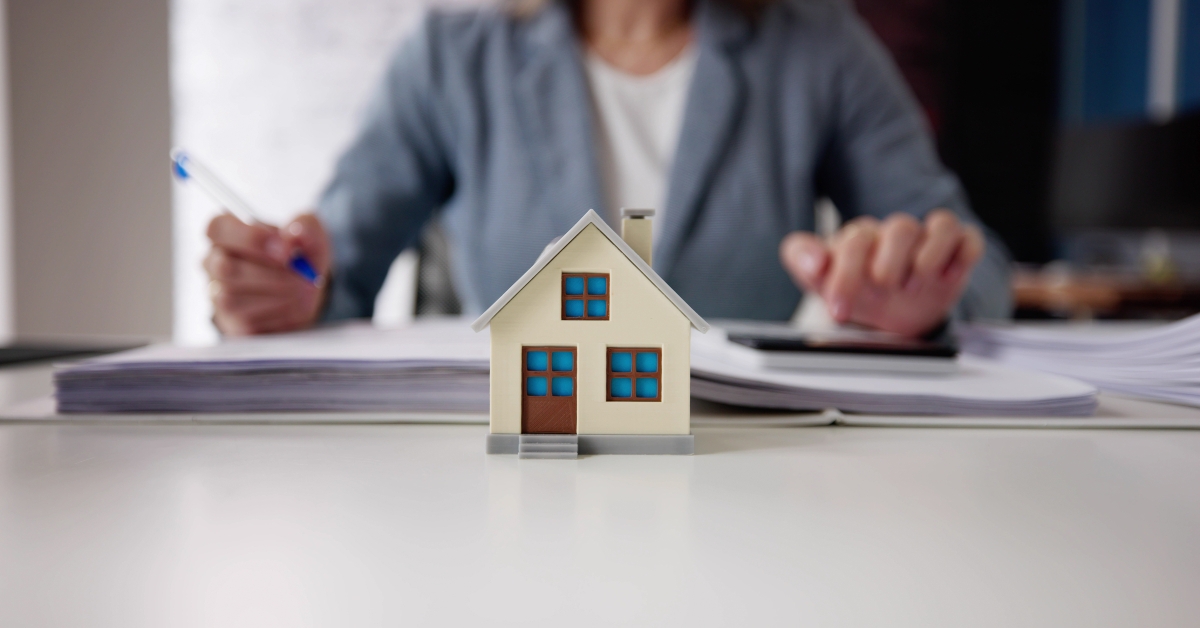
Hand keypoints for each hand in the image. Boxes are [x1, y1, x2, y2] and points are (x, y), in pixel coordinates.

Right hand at [204, 213, 331, 335]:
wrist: (307, 289)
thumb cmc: (299, 254)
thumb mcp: (309, 232)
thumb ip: (304, 226)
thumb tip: (293, 235)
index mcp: (227, 232)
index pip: (217, 228)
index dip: (250, 238)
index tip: (285, 248)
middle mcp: (214, 262)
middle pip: (224, 267)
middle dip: (270, 273)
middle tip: (300, 273)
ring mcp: (217, 294)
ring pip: (231, 297)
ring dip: (275, 295)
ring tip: (300, 289)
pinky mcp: (231, 322)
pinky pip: (244, 322)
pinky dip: (274, 314)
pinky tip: (290, 305)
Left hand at [780, 209, 984, 336]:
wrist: (891, 314)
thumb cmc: (857, 291)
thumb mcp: (821, 280)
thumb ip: (803, 261)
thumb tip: (814, 260)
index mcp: (861, 238)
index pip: (855, 241)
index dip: (845, 275)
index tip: (838, 308)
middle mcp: (895, 235)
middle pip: (901, 228)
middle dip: (890, 263)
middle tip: (882, 289)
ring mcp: (929, 241)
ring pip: (941, 226)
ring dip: (928, 257)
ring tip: (913, 285)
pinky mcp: (957, 250)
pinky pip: (969, 239)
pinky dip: (962, 256)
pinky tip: (946, 278)